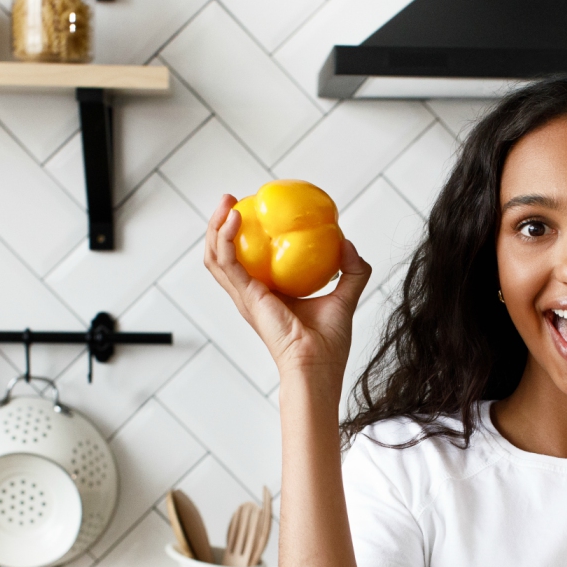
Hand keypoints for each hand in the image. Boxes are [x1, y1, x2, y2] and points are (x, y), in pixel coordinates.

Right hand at [203, 194, 371, 381]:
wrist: (318, 366)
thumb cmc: (329, 344)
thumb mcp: (345, 297)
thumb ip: (351, 271)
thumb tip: (348, 243)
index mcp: (268, 295)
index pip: (247, 261)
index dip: (245, 236)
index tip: (255, 211)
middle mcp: (250, 295)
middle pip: (222, 255)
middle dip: (220, 225)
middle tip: (232, 200)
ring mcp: (245, 297)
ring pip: (215, 256)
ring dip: (215, 226)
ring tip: (227, 202)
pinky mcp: (246, 296)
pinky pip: (227, 261)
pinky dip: (226, 238)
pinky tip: (236, 218)